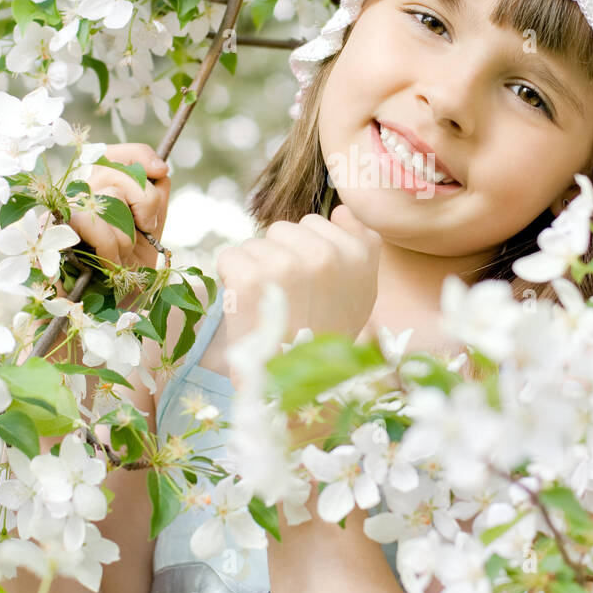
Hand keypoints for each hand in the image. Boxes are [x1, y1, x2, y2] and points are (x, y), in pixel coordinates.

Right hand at [67, 142, 170, 270]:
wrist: (103, 310)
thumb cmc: (126, 272)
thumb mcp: (149, 232)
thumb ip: (154, 199)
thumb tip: (161, 171)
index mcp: (102, 189)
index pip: (117, 153)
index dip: (140, 155)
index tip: (161, 170)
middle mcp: (80, 192)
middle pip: (120, 171)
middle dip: (145, 204)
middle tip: (143, 232)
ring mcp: (66, 208)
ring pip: (112, 198)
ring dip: (127, 236)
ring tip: (121, 257)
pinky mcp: (56, 228)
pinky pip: (95, 225)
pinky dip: (111, 248)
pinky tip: (109, 266)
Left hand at [217, 204, 382, 349]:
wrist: (294, 383)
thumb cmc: (326, 335)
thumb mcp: (362, 290)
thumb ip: (361, 244)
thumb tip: (340, 209)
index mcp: (360, 253)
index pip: (319, 222)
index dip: (308, 252)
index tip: (312, 286)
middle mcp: (328, 253)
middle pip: (285, 229)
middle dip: (281, 257)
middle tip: (288, 298)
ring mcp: (288, 262)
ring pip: (257, 243)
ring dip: (256, 268)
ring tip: (270, 305)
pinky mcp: (251, 275)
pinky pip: (230, 255)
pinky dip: (231, 278)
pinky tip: (248, 304)